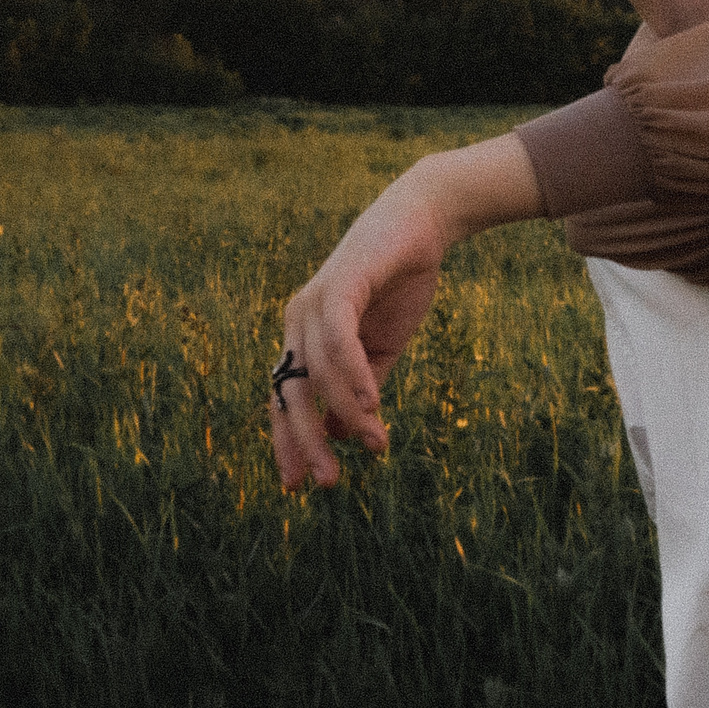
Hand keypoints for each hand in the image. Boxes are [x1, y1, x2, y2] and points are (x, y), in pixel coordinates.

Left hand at [270, 173, 446, 489]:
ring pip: (316, 372)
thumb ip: (360, 388)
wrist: (423, 223)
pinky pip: (337, 339)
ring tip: (375, 443)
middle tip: (328, 482)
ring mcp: (313, 301)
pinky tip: (371, 403)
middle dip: (304, 441)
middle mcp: (298, 320)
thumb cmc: (400, 283)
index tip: (299, 484)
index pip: (285, 398)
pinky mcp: (339, 284)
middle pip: (289, 391)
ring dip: (346, 413)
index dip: (288, 441)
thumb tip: (339, 435)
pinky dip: (352, 374)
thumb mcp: (380, 349)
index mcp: (303, 336)